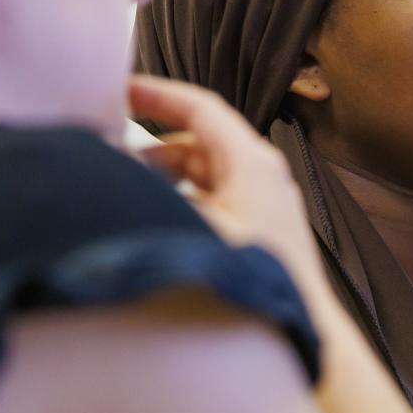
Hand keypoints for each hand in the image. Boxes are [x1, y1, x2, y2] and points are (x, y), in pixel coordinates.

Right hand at [126, 76, 322, 284]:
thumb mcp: (197, 229)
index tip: (121, 89)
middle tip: (111, 144)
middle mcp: (262, 173)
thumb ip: (154, 197)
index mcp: (252, 162)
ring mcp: (264, 200)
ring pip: (205, 170)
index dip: (159, 94)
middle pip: (199, 139)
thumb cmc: (259, 277)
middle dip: (153, 140)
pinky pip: (214, 196)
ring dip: (165, 172)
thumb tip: (114, 172)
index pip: (202, 108)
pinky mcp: (261, 225)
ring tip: (126, 182)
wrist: (300, 323)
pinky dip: (182, 196)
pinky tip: (157, 215)